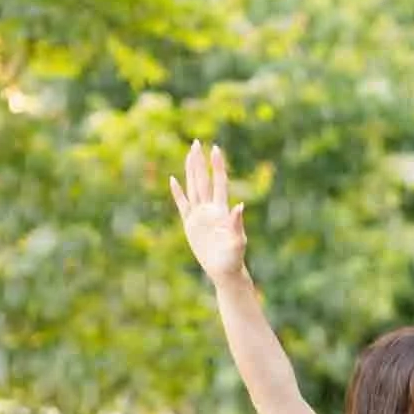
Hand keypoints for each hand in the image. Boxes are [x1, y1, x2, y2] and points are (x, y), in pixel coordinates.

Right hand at [169, 139, 247, 283]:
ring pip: (193, 188)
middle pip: (203, 180)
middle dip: (200, 162)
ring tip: (190, 154)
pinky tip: (173, 179)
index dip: (218, 166)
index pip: (219, 183)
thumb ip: (237, 224)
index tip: (216, 149)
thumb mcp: (237, 242)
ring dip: (190, 171)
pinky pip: (182, 204)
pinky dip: (177, 192)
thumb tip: (240, 205)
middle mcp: (210, 209)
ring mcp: (200, 215)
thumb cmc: (233, 258)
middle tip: (197, 143)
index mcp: (221, 211)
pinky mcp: (190, 224)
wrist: (224, 271)